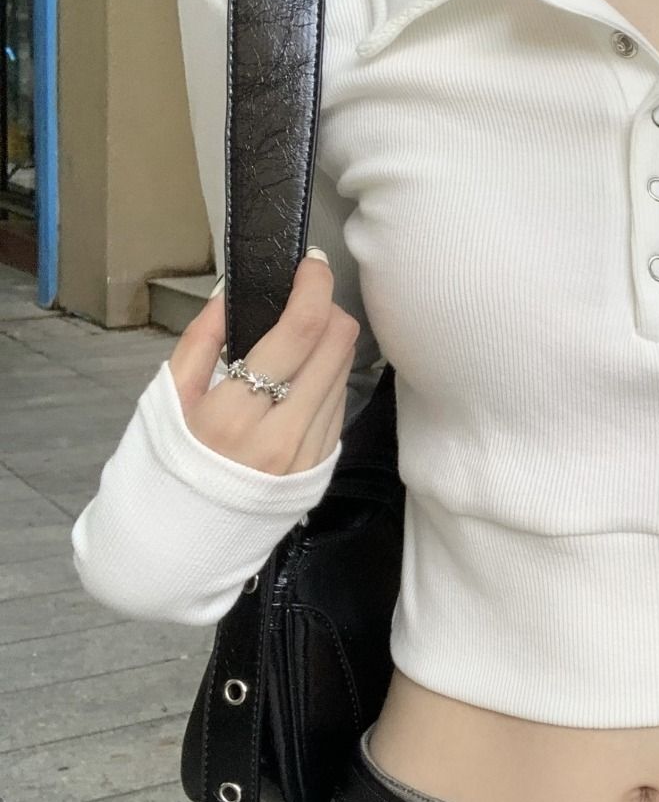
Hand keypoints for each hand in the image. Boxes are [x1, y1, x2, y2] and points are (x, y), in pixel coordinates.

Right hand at [167, 249, 359, 474]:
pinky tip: (301, 380)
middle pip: (337, 344)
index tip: (310, 263)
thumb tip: (234, 289)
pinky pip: (340, 402)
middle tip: (301, 302)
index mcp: (234, 414)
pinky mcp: (324, 465)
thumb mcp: (170, 398)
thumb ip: (203, 339)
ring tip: (298, 342)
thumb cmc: (170, 463)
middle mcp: (282, 434)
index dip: (313, 286)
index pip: (299, 331)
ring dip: (329, 342)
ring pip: (345, 369)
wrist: (185, 539)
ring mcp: (308, 453)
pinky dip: (327, 377)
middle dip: (326, 308)